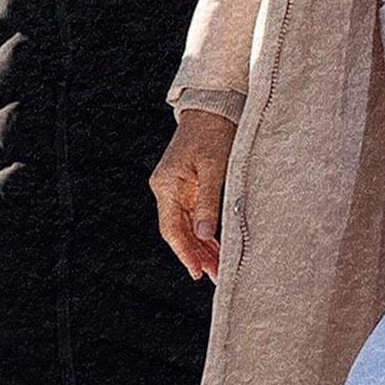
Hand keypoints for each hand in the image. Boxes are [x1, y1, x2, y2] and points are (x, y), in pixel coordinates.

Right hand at [151, 108, 237, 281]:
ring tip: (218, 268)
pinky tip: (216, 248)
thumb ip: (208, 203)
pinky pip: (193, 217)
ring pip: (186, 227)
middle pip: (178, 231)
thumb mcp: (214, 169)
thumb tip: (203, 236)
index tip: (199, 272)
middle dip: (196, 255)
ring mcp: (176, 189)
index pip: (172, 228)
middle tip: (215, 276)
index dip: (185, 253)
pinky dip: (204, 233)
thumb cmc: (215, 135)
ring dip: (201, 247)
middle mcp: (166, 189)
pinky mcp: (188, 186)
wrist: (213, 109)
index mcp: (167, 185)